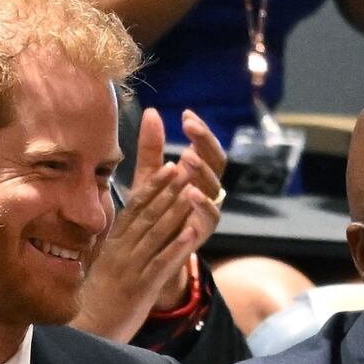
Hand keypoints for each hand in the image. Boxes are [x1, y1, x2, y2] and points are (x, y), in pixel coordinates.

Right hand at [70, 109, 221, 341]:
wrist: (88, 330)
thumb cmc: (96, 299)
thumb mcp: (103, 265)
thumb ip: (115, 245)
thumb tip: (127, 226)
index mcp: (112, 244)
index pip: (133, 209)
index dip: (152, 187)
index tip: (168, 167)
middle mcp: (120, 251)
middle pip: (146, 215)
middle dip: (168, 190)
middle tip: (186, 167)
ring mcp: (130, 268)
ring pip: (154, 234)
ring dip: (175, 211)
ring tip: (193, 190)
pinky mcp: (140, 287)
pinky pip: (160, 263)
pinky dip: (176, 247)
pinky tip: (190, 232)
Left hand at [149, 109, 224, 308]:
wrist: (147, 252)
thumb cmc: (152, 210)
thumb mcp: (149, 176)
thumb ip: (151, 147)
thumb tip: (152, 111)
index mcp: (197, 175)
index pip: (205, 148)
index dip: (200, 132)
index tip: (186, 114)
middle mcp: (207, 190)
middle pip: (216, 163)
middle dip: (205, 145)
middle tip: (190, 129)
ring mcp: (206, 212)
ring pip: (214, 189)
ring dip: (203, 172)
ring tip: (188, 158)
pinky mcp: (201, 233)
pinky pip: (208, 219)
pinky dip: (203, 206)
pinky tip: (192, 194)